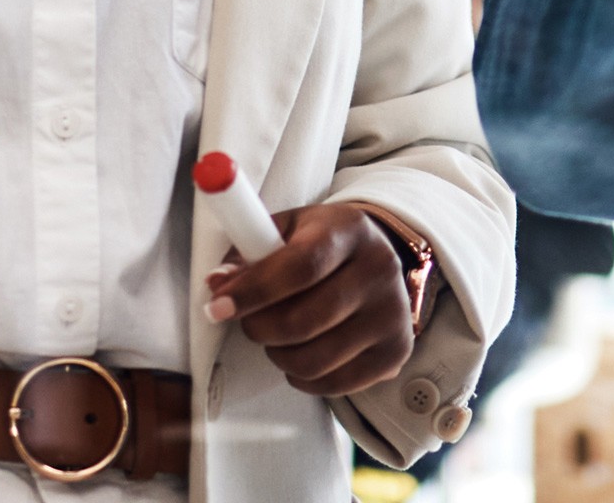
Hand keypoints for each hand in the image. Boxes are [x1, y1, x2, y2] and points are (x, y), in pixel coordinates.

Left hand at [204, 202, 421, 397]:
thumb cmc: (324, 243)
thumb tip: (218, 284)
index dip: (253, 290)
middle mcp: (378, 270)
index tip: (217, 306)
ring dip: (279, 356)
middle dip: (259, 328)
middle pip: (304, 321)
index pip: (300, 266)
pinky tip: (300, 354)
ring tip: (276, 338)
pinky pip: (334, 385)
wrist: (379, 258)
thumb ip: (250, 250)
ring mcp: (392, 314)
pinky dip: (304, 378)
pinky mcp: (396, 351)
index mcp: (348, 230)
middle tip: (249, 321)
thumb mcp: (289, 228)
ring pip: (315, 360)